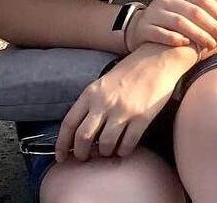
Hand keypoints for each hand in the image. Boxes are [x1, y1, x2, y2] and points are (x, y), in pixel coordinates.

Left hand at [56, 45, 193, 161]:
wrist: (157, 58)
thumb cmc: (129, 71)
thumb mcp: (103, 83)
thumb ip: (91, 103)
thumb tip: (80, 132)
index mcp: (91, 92)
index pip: (69, 122)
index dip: (61, 143)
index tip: (59, 157)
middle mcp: (104, 102)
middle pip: (83, 137)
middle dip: (81, 154)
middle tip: (84, 158)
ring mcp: (123, 110)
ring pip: (105, 145)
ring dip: (104, 153)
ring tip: (107, 151)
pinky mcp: (142, 118)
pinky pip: (127, 145)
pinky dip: (123, 151)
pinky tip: (123, 148)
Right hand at [123, 0, 216, 51]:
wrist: (143, 25)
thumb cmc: (173, 12)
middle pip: (194, 12)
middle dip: (213, 27)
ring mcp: (153, 13)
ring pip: (180, 23)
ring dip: (199, 35)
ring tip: (211, 45)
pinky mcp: (145, 28)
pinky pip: (161, 33)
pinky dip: (174, 38)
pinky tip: (186, 45)